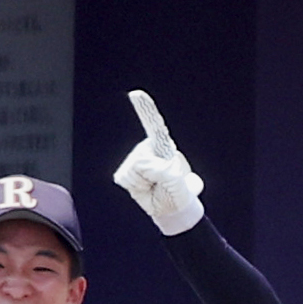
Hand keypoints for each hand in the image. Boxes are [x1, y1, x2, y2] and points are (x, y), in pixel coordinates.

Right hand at [110, 90, 205, 235]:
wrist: (170, 209)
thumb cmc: (178, 194)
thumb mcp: (176, 182)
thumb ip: (161, 170)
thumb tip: (142, 164)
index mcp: (164, 147)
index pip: (154, 125)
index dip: (145, 109)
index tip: (136, 94)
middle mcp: (147, 150)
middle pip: (140, 158)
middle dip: (151, 174)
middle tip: (162, 183)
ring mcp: (135, 161)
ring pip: (132, 170)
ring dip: (144, 183)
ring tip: (154, 186)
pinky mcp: (124, 173)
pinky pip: (124, 178)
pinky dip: (135, 187)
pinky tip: (144, 189)